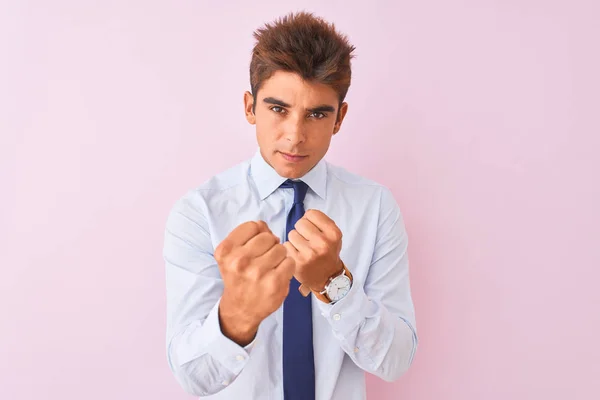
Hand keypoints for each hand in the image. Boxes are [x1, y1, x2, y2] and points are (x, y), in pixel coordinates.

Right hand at [215, 221, 294, 344]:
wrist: (241, 309)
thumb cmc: (239, 277)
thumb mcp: (232, 254)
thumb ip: (247, 236)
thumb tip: (265, 226)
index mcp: (225, 251)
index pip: (253, 226)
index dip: (258, 233)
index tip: (255, 246)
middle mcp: (238, 261)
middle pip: (268, 236)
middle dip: (270, 245)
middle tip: (264, 258)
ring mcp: (257, 272)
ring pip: (281, 248)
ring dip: (279, 256)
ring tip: (270, 267)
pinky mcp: (274, 283)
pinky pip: (290, 261)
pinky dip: (287, 267)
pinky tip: (278, 275)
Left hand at [283, 209, 343, 291]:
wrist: (327, 277)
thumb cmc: (327, 252)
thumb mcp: (332, 235)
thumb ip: (321, 222)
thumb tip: (305, 215)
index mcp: (333, 233)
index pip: (311, 214)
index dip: (309, 220)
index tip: (312, 228)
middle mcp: (323, 242)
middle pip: (300, 223)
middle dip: (301, 229)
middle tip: (307, 239)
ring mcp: (310, 253)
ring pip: (292, 234)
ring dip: (295, 239)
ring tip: (302, 247)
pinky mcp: (298, 262)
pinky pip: (286, 245)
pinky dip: (290, 249)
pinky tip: (297, 254)